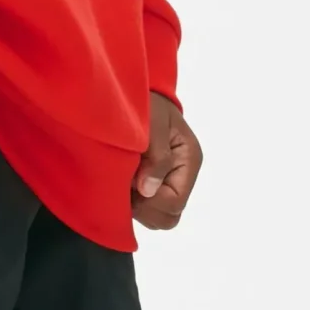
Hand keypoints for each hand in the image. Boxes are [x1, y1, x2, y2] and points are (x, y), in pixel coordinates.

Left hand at [132, 91, 201, 230]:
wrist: (134, 92)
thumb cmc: (147, 103)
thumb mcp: (153, 122)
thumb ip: (156, 155)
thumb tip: (148, 190)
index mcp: (188, 160)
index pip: (174, 202)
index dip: (151, 201)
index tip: (131, 184)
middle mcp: (181, 176)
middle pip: (168, 217)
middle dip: (145, 208)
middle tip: (125, 186)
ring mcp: (166, 183)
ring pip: (155, 217)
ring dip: (136, 206)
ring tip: (122, 183)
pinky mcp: (151, 185)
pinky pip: (145, 209)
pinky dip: (132, 203)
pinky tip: (120, 185)